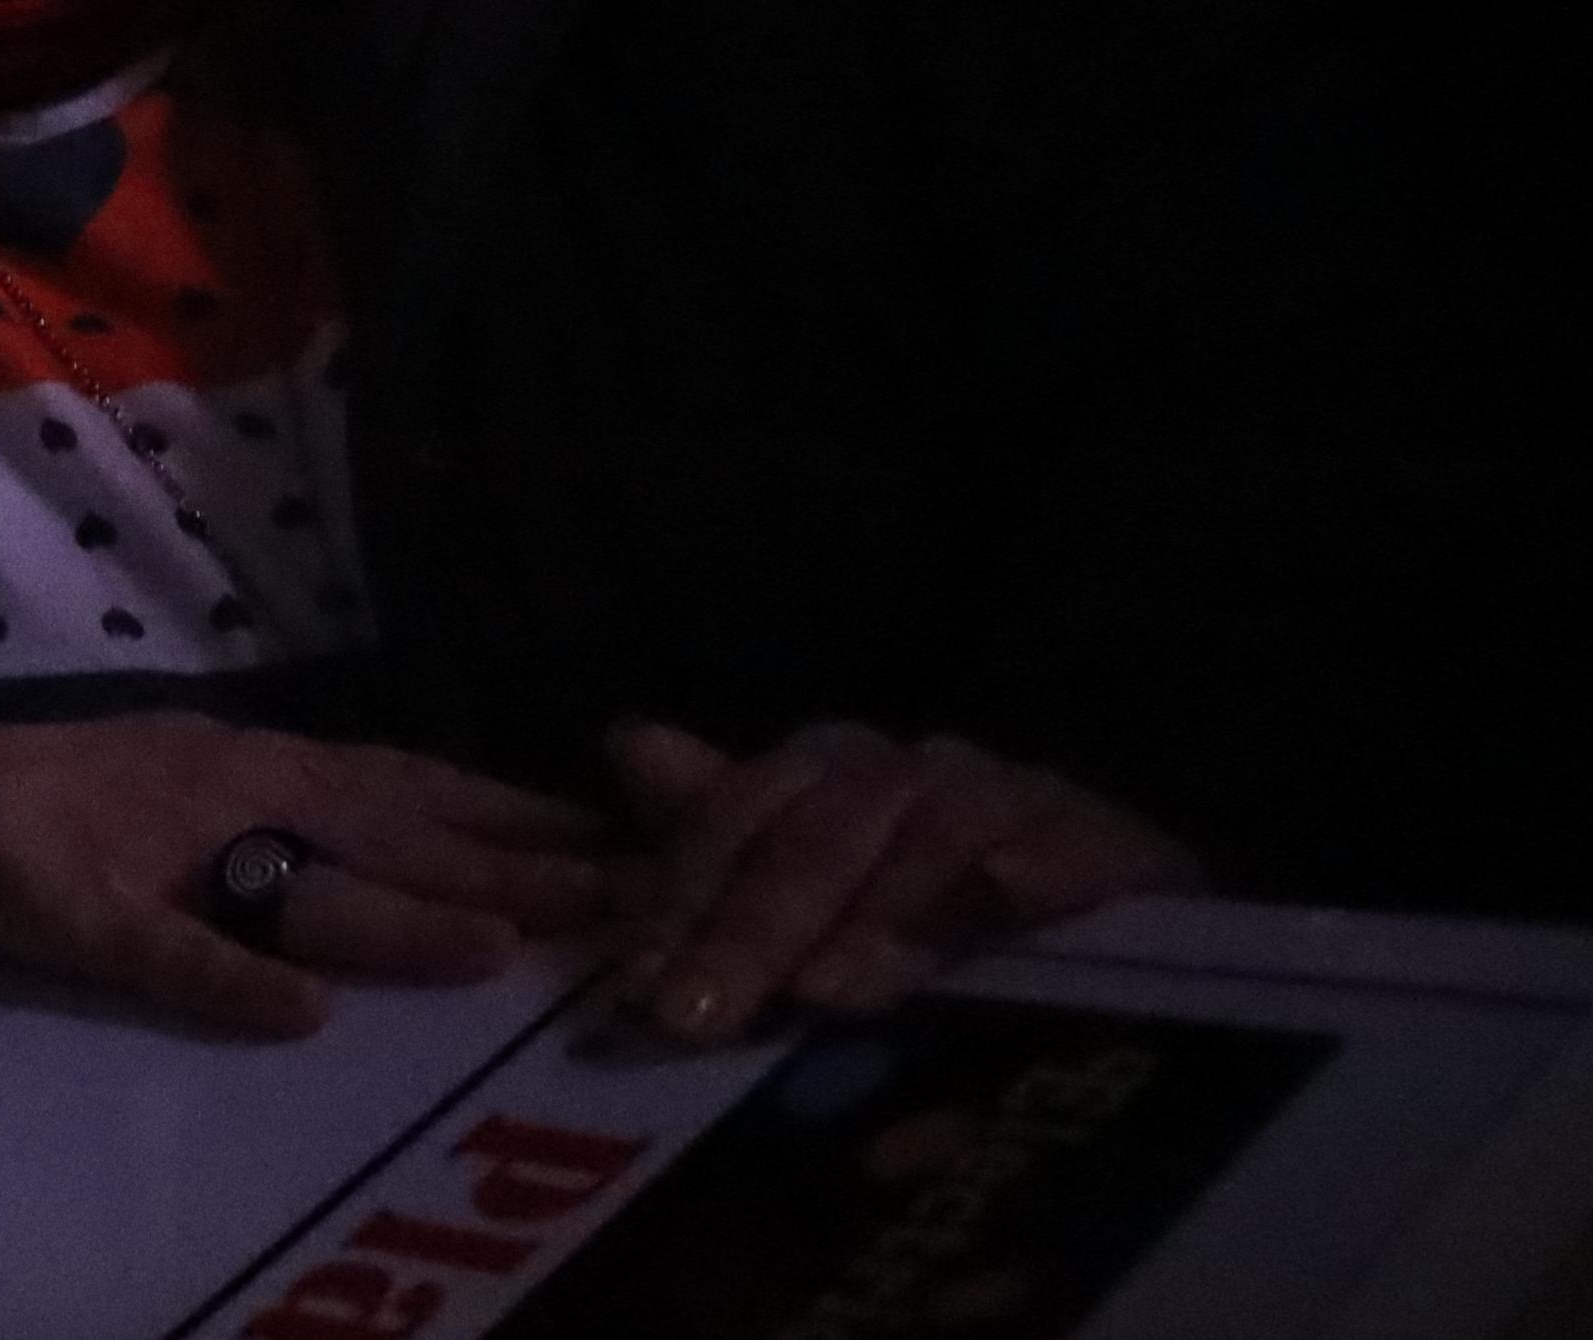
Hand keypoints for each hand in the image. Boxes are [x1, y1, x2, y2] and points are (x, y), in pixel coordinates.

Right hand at [0, 714, 611, 1038]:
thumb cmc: (68, 799)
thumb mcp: (203, 777)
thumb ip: (310, 807)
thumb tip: (442, 829)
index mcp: (262, 764)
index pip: (418, 786)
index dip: (525, 813)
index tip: (635, 838)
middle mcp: (230, 793)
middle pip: (390, 835)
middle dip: (510, 867)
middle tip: (623, 898)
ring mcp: (161, 853)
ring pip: (297, 887)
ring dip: (397, 917)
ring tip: (496, 950)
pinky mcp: (89, 914)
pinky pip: (168, 955)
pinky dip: (232, 983)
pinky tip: (294, 1017)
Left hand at [607, 721, 1199, 1046]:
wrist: (1123, 935)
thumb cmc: (938, 922)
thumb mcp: (819, 896)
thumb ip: (724, 836)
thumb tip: (631, 743)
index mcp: (827, 777)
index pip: (738, 814)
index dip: (686, 895)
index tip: (642, 984)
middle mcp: (909, 773)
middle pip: (816, 831)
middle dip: (754, 925)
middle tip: (705, 1012)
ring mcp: (1008, 799)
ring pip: (924, 834)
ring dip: (876, 914)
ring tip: (832, 991)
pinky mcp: (1111, 842)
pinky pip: (1065, 848)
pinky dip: (1034, 868)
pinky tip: (1008, 898)